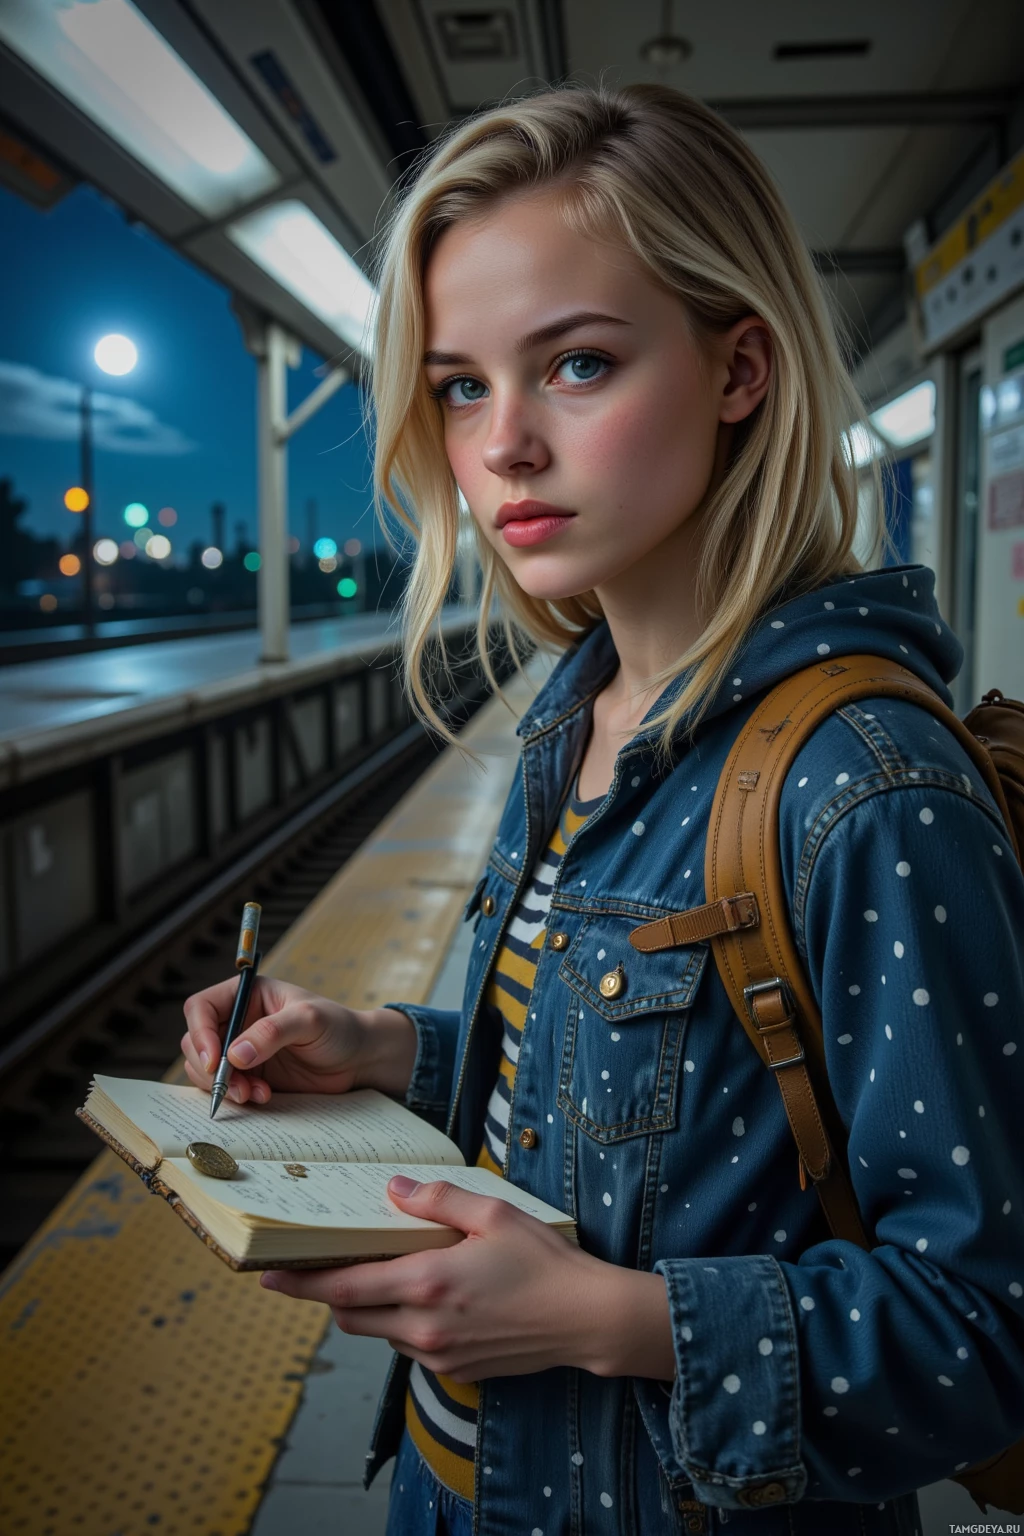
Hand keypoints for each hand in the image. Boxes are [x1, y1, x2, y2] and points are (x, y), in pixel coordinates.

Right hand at [181, 977, 414, 1105]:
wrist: (359, 1059)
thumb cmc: (339, 1028)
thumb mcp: (310, 1020)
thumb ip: (273, 1032)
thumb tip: (235, 1055)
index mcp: (247, 995)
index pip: (201, 1008)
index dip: (200, 1033)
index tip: (215, 1061)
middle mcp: (238, 1021)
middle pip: (196, 1042)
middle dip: (211, 1068)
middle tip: (236, 1087)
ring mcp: (241, 1050)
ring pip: (205, 1070)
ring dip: (223, 1086)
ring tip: (255, 1094)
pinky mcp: (249, 1075)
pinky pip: (225, 1088)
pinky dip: (236, 1096)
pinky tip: (263, 1097)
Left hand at [260, 1176, 675, 1381]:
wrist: (586, 1319)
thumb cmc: (544, 1262)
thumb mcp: (494, 1213)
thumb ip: (439, 1200)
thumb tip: (395, 1189)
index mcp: (427, 1284)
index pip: (344, 1289)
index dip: (302, 1283)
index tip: (269, 1275)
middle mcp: (424, 1326)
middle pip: (351, 1316)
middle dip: (331, 1295)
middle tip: (323, 1267)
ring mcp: (439, 1354)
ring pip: (380, 1333)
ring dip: (371, 1308)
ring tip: (383, 1275)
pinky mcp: (457, 1370)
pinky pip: (410, 1346)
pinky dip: (403, 1324)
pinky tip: (428, 1298)